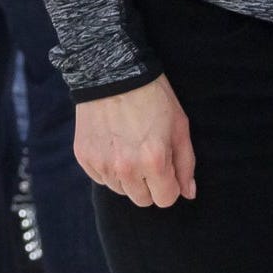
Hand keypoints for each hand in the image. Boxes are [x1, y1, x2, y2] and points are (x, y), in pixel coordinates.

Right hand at [74, 75, 195, 207]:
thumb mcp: (179, 126)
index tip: (167, 169)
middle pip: (142, 200)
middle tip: (148, 156)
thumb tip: (188, 193)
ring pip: (120, 190)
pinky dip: (108, 167)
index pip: (165, 199)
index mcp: (154, 161)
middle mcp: (126, 168)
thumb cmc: (153, 97)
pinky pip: (100, 178)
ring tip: (129, 146)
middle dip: (149, 184)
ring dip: (128, 177)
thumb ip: (185, 164)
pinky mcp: (84, 157)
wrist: (113, 72)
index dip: (170, 185)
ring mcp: (102, 164)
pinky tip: (113, 143)